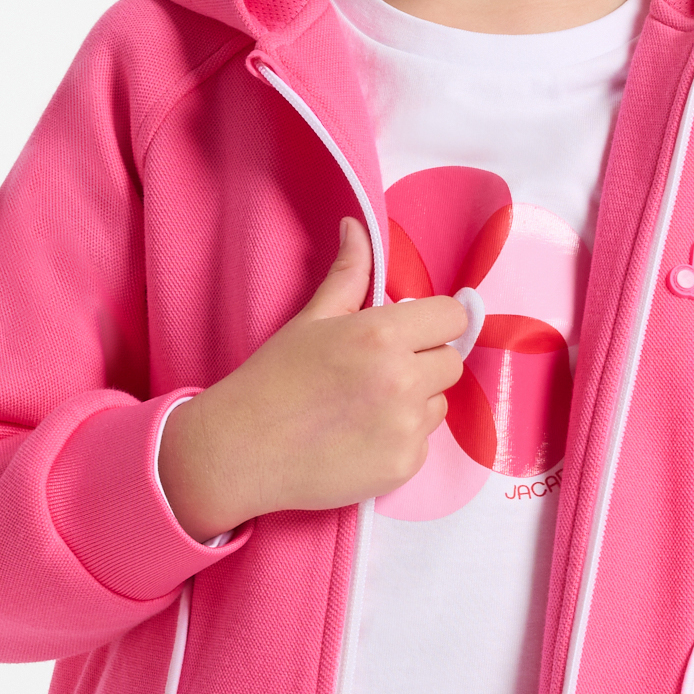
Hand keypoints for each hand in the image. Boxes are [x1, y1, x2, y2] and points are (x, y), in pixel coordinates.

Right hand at [157, 218, 465, 540]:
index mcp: (382, 335)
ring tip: (363, 406)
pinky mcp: (404, 466)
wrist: (240, 451)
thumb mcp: (312, 320)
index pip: (452, 318)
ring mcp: (405, 427)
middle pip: (451, 362)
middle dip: (423, 361)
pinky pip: (422, 441)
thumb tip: (357, 227)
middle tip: (377, 371)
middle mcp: (401, 380)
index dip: (434, 322)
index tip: (412, 332)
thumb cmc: (273, 380)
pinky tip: (359, 436)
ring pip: (438, 402)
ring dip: (415, 401)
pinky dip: (400, 438)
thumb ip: (350, 274)